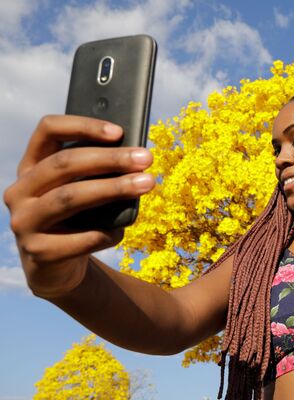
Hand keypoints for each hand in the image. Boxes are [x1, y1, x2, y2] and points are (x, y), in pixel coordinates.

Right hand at [3, 115, 154, 296]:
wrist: (58, 268)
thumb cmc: (78, 219)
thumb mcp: (83, 190)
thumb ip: (98, 173)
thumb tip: (135, 157)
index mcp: (31, 167)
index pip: (48, 130)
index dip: (83, 126)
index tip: (119, 131)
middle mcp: (19, 191)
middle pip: (64, 163)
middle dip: (110, 158)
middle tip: (146, 158)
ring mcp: (25, 223)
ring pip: (70, 197)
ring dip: (113, 189)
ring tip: (147, 184)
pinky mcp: (38, 252)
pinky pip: (80, 238)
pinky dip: (106, 232)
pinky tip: (121, 230)